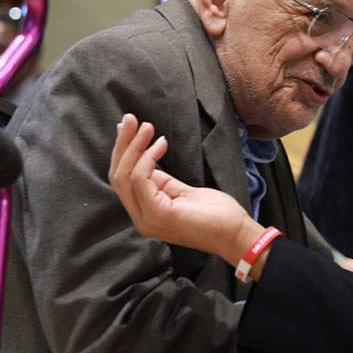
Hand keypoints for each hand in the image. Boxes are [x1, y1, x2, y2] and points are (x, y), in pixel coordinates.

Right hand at [108, 114, 263, 266]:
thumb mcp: (181, 191)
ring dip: (134, 146)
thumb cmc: (214, 214)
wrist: (234, 233)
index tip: (128, 127)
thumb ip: (159, 179)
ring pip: (124, 176)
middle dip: (122, 144)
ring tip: (147, 127)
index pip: (121, 179)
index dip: (121, 151)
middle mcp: (141, 218)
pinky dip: (148, 157)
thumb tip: (144, 155)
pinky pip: (141, 179)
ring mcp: (147, 218)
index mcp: (144, 212)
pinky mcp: (158, 214)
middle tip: (131, 119)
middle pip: (117, 176)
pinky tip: (161, 143)